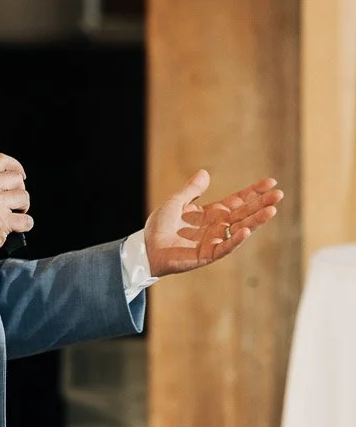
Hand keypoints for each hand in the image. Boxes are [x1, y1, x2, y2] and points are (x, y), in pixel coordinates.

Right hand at [0, 153, 33, 271]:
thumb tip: (8, 175)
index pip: (1, 160)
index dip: (15, 166)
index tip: (20, 174)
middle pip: (17, 179)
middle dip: (18, 192)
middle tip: (9, 204)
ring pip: (24, 197)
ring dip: (21, 209)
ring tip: (8, 217)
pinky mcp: (1, 220)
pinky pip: (27, 220)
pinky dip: (23, 226)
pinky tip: (10, 228)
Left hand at [144, 169, 283, 276]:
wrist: (147, 247)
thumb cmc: (160, 225)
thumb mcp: (176, 202)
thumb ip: (191, 190)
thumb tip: (205, 172)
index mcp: (212, 212)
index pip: (238, 200)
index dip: (253, 192)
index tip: (271, 182)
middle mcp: (218, 226)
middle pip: (244, 213)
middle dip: (262, 204)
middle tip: (279, 195)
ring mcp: (215, 240)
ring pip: (240, 228)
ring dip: (256, 221)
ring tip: (272, 210)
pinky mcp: (208, 254)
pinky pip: (225, 246)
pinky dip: (236, 239)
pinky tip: (246, 230)